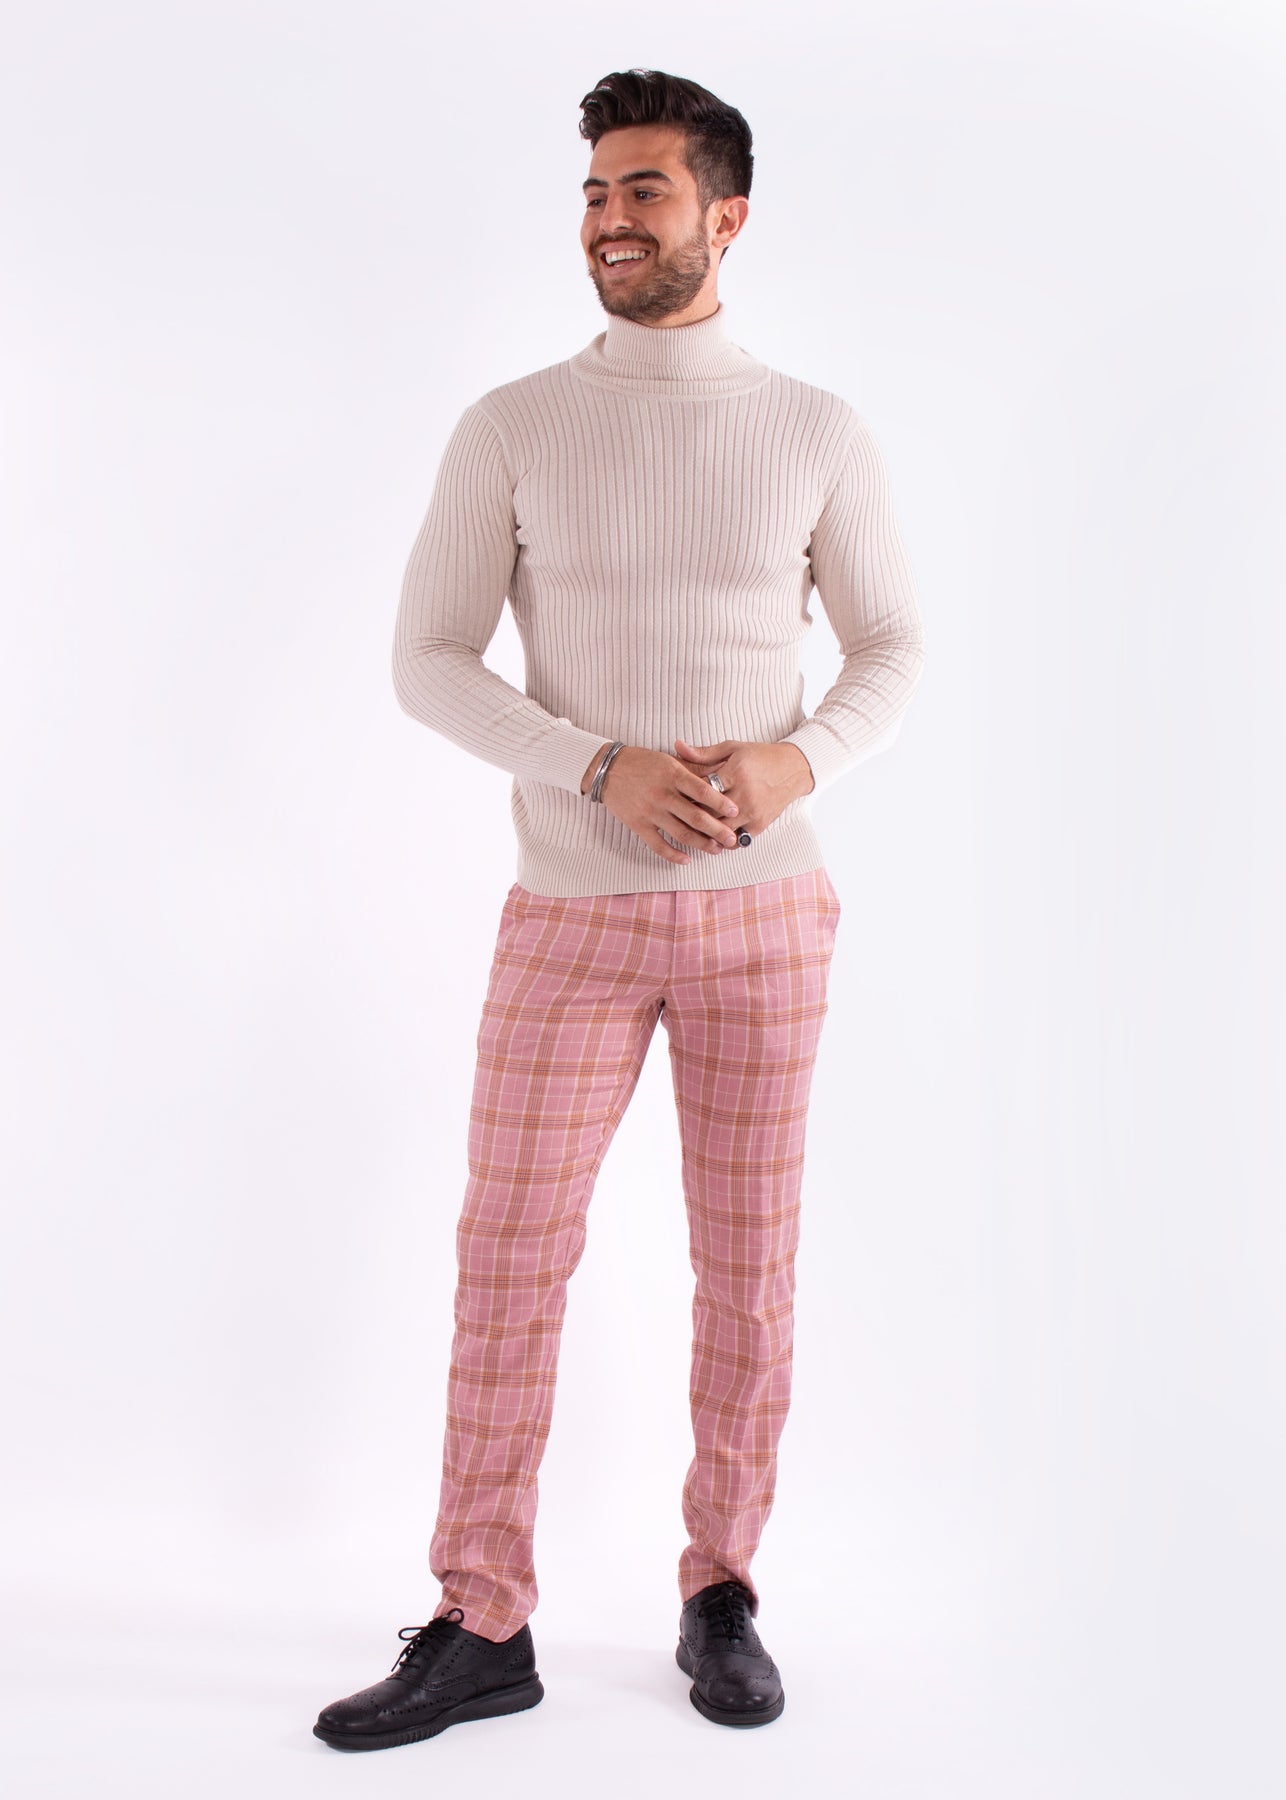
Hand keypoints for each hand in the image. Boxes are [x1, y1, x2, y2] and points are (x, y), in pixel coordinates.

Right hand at [588, 744, 743, 865]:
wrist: (607, 770)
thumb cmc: (642, 762)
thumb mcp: (668, 759)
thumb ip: (692, 769)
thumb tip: (717, 777)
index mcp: (673, 775)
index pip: (703, 791)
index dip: (720, 802)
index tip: (735, 811)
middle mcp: (663, 794)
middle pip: (696, 816)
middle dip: (717, 830)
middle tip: (732, 840)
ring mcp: (650, 811)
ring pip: (681, 833)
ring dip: (701, 844)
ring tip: (715, 850)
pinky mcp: (638, 824)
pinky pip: (658, 845)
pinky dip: (673, 854)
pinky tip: (686, 859)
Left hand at [672, 737, 814, 838]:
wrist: (793, 770)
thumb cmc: (760, 756)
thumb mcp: (733, 748)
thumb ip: (704, 752)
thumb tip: (677, 745)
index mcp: (735, 772)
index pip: (702, 788)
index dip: (685, 794)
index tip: (673, 796)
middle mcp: (744, 794)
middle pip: (708, 812)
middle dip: (690, 816)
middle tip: (675, 818)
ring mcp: (753, 812)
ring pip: (720, 830)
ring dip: (705, 833)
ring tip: (690, 831)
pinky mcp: (760, 824)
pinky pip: (737, 839)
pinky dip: (724, 840)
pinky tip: (712, 838)